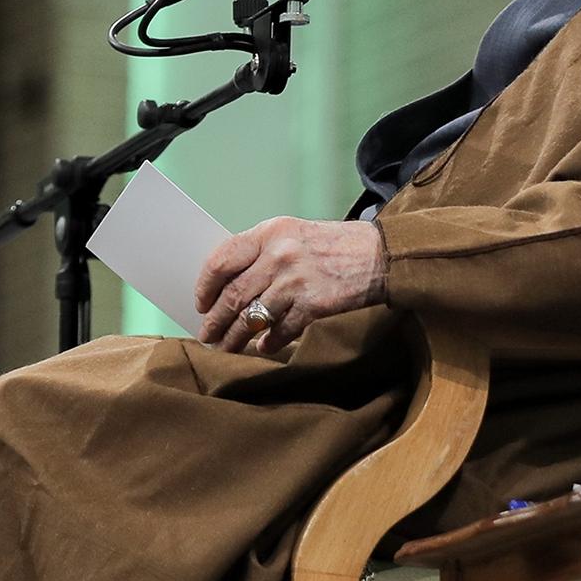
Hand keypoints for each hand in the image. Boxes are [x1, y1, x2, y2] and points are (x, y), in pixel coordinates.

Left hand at [192, 217, 385, 353]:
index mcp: (271, 232)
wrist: (380, 255)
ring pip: (252, 317)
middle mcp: (279, 255)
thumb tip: (229, 284)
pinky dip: (269, 343)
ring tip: (226, 347)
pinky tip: (263, 348)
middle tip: (207, 335)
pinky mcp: (313, 305)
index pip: (222, 259)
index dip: (205, 285)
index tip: (200, 302)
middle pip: (233, 295)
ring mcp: (296, 281)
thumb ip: (263, 252)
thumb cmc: (333, 245)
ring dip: (235, 338)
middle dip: (215, 320)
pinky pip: (280, 331)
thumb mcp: (293, 234)